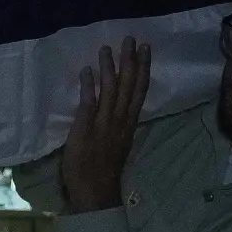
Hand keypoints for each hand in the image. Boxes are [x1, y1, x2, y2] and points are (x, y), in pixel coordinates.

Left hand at [59, 38, 149, 213]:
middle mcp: (120, 121)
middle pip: (128, 86)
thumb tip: (115, 106)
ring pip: (110, 91)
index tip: (146, 49)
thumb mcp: (117, 143)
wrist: (94, 192)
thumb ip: (117, 124)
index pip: (139, 91)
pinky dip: (88, 86)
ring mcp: (104, 125)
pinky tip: (87, 70)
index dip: (143, 69)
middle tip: (131, 39)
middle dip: (130, 62)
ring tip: (107, 48)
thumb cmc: (102, 170)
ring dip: (109, 68)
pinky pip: (88, 103)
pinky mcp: (85, 129)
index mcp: (129, 124)